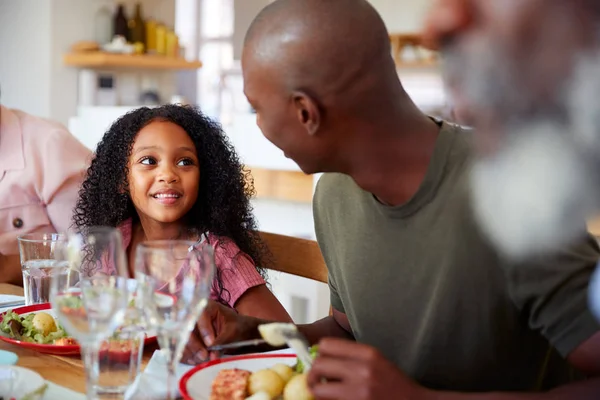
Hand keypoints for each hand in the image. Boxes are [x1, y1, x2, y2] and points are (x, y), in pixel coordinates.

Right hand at [182, 300, 257, 363]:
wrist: (238, 331)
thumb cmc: (236, 327)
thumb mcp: (232, 331)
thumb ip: (221, 341)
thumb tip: (211, 355)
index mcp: (207, 306)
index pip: (201, 316)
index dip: (204, 330)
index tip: (210, 344)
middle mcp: (194, 314)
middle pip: (187, 328)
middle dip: (195, 345)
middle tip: (204, 356)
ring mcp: (187, 326)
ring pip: (181, 339)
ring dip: (190, 352)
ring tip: (201, 360)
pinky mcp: (185, 338)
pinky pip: (180, 347)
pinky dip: (186, 356)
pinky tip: (195, 361)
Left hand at [307, 338, 429, 399]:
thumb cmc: (395, 384)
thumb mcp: (377, 361)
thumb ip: (352, 357)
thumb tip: (321, 357)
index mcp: (368, 353)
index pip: (327, 345)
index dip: (319, 354)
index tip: (320, 362)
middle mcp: (363, 370)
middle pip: (319, 364)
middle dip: (313, 374)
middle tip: (316, 380)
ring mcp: (359, 391)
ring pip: (318, 387)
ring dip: (317, 391)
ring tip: (323, 393)